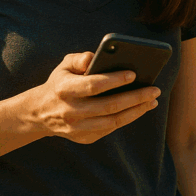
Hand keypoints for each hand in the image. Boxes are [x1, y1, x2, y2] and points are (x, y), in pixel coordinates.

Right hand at [28, 52, 159, 143]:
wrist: (41, 113)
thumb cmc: (60, 83)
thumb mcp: (64, 66)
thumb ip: (79, 58)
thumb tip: (93, 58)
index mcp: (65, 89)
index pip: (93, 85)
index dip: (114, 80)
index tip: (134, 74)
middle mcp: (70, 111)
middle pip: (109, 106)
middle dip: (135, 97)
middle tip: (155, 90)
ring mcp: (77, 127)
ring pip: (113, 121)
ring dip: (136, 111)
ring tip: (153, 101)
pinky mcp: (84, 138)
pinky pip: (110, 129)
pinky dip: (127, 119)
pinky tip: (140, 109)